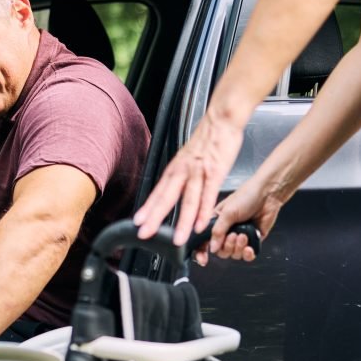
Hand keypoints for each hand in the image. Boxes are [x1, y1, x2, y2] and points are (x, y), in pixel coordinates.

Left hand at [133, 113, 244, 246]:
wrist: (222, 119)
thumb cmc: (208, 139)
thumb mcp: (188, 158)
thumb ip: (182, 176)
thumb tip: (174, 190)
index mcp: (176, 169)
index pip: (158, 192)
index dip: (148, 208)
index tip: (138, 222)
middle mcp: (183, 171)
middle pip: (166, 197)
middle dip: (155, 217)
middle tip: (145, 233)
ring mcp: (198, 172)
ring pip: (188, 200)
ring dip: (182, 222)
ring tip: (178, 240)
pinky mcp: (215, 172)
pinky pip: (208, 195)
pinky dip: (204, 211)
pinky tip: (200, 225)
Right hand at [192, 179, 281, 264]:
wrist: (268, 195)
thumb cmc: (247, 196)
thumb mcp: (227, 212)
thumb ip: (218, 231)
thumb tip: (212, 247)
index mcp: (216, 222)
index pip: (204, 241)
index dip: (202, 251)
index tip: (204, 259)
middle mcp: (226, 230)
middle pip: (220, 251)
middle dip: (227, 246)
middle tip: (233, 235)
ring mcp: (240, 236)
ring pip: (233, 254)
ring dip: (238, 248)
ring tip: (243, 235)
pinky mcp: (253, 240)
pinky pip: (247, 256)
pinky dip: (247, 254)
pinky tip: (249, 247)